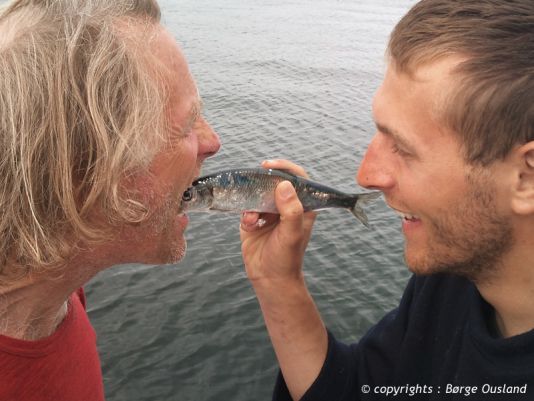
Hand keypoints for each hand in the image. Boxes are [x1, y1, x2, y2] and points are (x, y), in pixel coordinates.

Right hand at [240, 160, 315, 284]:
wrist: (269, 279)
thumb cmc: (286, 258)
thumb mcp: (292, 234)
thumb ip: (291, 210)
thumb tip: (284, 185)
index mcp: (303, 207)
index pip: (298, 179)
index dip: (286, 168)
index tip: (270, 166)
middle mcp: (286, 206)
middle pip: (275, 182)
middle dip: (263, 184)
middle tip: (254, 181)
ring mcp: (268, 212)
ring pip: (258, 193)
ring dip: (252, 202)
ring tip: (253, 219)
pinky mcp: (253, 219)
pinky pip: (246, 207)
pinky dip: (246, 214)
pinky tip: (249, 225)